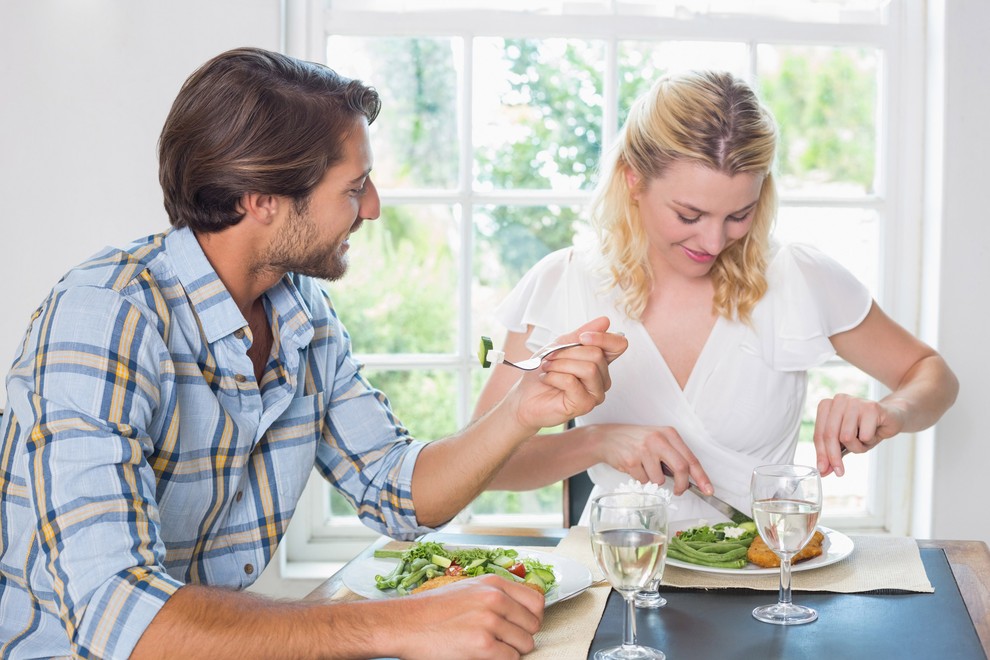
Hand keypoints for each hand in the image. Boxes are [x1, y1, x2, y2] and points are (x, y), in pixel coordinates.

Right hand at [388, 575, 544, 659]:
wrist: (406, 624)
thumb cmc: (433, 609)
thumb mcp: (469, 589)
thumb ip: (496, 595)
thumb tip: (521, 609)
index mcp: (493, 584)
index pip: (536, 602)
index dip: (532, 618)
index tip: (523, 626)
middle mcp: (494, 599)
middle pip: (533, 625)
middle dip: (522, 637)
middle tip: (504, 641)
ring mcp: (489, 622)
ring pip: (524, 644)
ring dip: (511, 651)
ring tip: (491, 648)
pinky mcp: (483, 645)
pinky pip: (510, 658)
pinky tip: (484, 655)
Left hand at [510, 317, 627, 430]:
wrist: (525, 396)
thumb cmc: (543, 372)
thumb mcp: (560, 345)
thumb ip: (581, 334)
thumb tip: (604, 321)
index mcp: (600, 362)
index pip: (618, 345)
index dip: (603, 338)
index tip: (581, 337)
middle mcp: (602, 378)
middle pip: (597, 354)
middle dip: (568, 353)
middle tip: (551, 358)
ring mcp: (595, 393)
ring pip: (588, 368)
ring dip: (560, 364)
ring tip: (548, 368)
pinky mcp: (585, 405)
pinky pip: (572, 382)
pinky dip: (554, 376)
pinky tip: (547, 379)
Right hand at [592, 424, 713, 495]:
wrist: (606, 438)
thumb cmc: (635, 441)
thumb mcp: (657, 440)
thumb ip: (673, 455)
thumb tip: (689, 478)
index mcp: (669, 433)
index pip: (691, 458)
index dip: (701, 477)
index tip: (708, 490)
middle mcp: (658, 439)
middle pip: (681, 469)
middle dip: (682, 485)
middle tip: (678, 491)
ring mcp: (644, 449)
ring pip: (660, 479)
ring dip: (653, 480)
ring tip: (643, 467)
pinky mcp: (631, 460)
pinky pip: (644, 481)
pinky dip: (640, 479)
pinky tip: (633, 467)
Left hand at [813, 393, 905, 476]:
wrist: (892, 418)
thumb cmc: (866, 428)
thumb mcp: (847, 443)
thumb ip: (833, 454)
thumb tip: (823, 471)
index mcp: (827, 405)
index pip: (819, 434)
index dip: (821, 455)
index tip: (823, 470)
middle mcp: (838, 400)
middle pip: (830, 435)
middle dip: (833, 457)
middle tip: (839, 472)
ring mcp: (854, 402)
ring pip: (846, 436)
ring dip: (857, 446)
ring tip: (865, 438)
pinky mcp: (871, 407)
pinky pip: (864, 435)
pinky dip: (870, 440)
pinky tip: (874, 432)